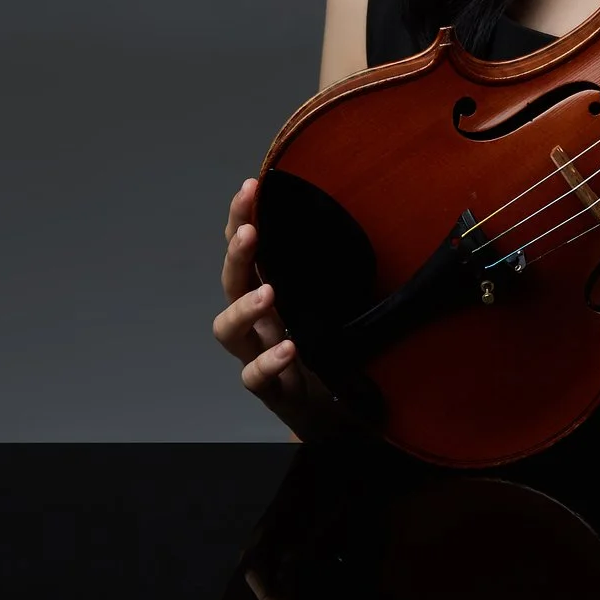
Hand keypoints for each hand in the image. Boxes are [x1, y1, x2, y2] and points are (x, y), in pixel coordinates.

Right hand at [215, 177, 317, 433]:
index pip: (247, 249)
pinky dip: (269, 362)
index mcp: (270, 290)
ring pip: (229, 331)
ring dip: (245, 309)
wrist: (334, 411)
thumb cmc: (331, 348)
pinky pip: (256, 377)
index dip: (242, 218)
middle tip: (250, 232)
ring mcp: (258, 354)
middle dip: (237, 254)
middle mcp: (257, 320)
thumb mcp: (336, 300)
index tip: (251, 188)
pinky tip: (288, 349)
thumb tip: (371, 209)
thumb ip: (338, 266)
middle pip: (231, 282)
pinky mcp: (272, 389)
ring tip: (267, 293)